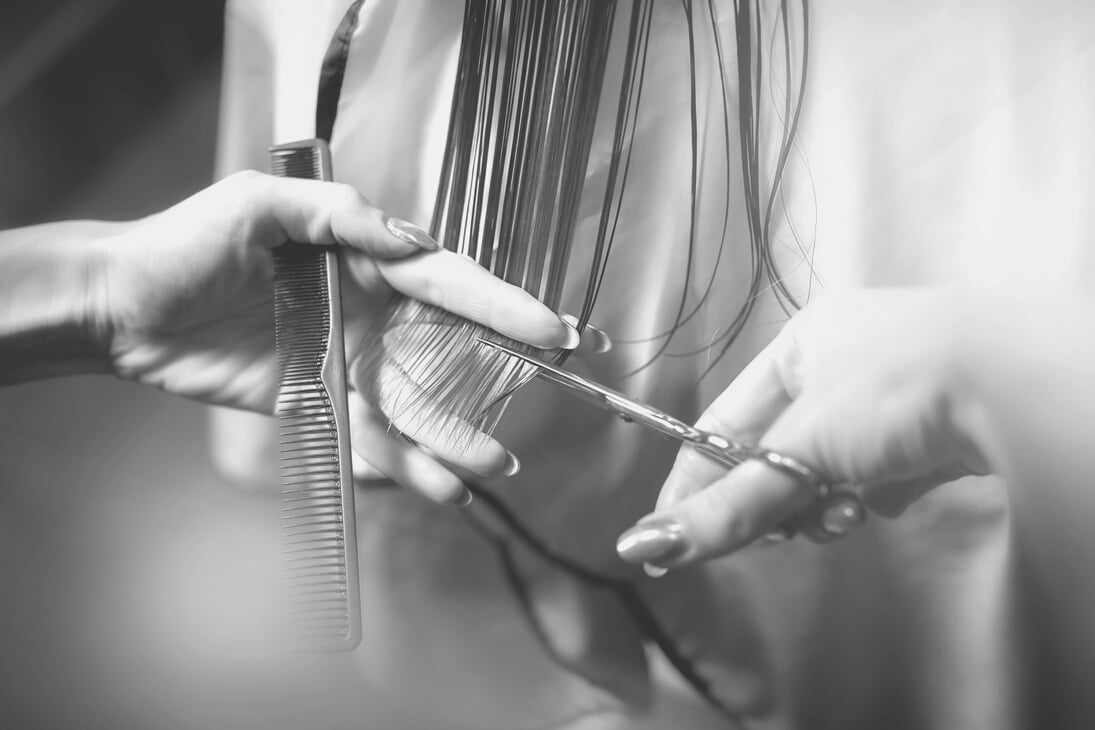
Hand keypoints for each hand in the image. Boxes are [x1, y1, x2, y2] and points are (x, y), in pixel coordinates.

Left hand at [96, 171, 574, 500]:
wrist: (122, 305)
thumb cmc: (185, 242)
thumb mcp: (261, 206)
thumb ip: (339, 216)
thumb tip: (412, 242)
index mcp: (362, 256)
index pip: (447, 280)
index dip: (502, 303)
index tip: (551, 328)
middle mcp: (367, 309)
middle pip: (449, 344)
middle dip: (502, 369)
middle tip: (554, 389)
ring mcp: (347, 359)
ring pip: (417, 401)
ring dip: (457, 432)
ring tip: (495, 464)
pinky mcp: (319, 402)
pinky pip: (371, 435)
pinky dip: (406, 462)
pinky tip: (441, 485)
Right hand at [616, 288, 990, 570]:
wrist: (1016, 381)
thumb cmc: (897, 388)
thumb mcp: (804, 446)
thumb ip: (730, 504)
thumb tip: (646, 546)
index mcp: (799, 344)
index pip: (724, 422)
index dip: (695, 481)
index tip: (670, 534)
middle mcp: (840, 363)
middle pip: (777, 452)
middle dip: (776, 496)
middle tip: (780, 525)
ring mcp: (890, 395)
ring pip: (825, 470)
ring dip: (823, 502)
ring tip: (842, 513)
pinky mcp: (930, 428)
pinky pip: (872, 476)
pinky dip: (867, 498)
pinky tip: (879, 502)